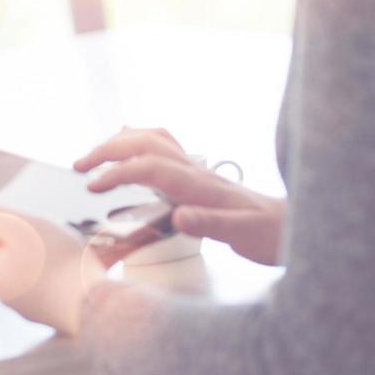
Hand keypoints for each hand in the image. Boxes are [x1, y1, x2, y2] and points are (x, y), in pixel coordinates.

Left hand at [0, 190, 107, 335]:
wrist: (97, 307)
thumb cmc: (58, 263)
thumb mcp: (17, 225)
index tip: (5, 209)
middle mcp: (2, 289)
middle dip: (13, 230)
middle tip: (37, 225)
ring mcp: (25, 302)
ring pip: (21, 262)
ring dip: (35, 247)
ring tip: (58, 242)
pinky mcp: (48, 307)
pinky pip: (42, 278)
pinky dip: (52, 265)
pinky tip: (69, 260)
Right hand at [76, 127, 286, 265]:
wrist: (294, 227)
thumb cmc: (271, 234)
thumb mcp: (243, 236)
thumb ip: (210, 223)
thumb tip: (178, 214)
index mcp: (199, 184)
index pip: (148, 167)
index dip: (116, 172)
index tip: (91, 185)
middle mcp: (194, 171)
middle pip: (144, 144)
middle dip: (107, 150)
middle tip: (79, 166)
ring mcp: (196, 170)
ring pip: (152, 138)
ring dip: (120, 141)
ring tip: (95, 154)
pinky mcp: (198, 175)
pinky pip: (164, 146)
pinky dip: (140, 141)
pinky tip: (131, 146)